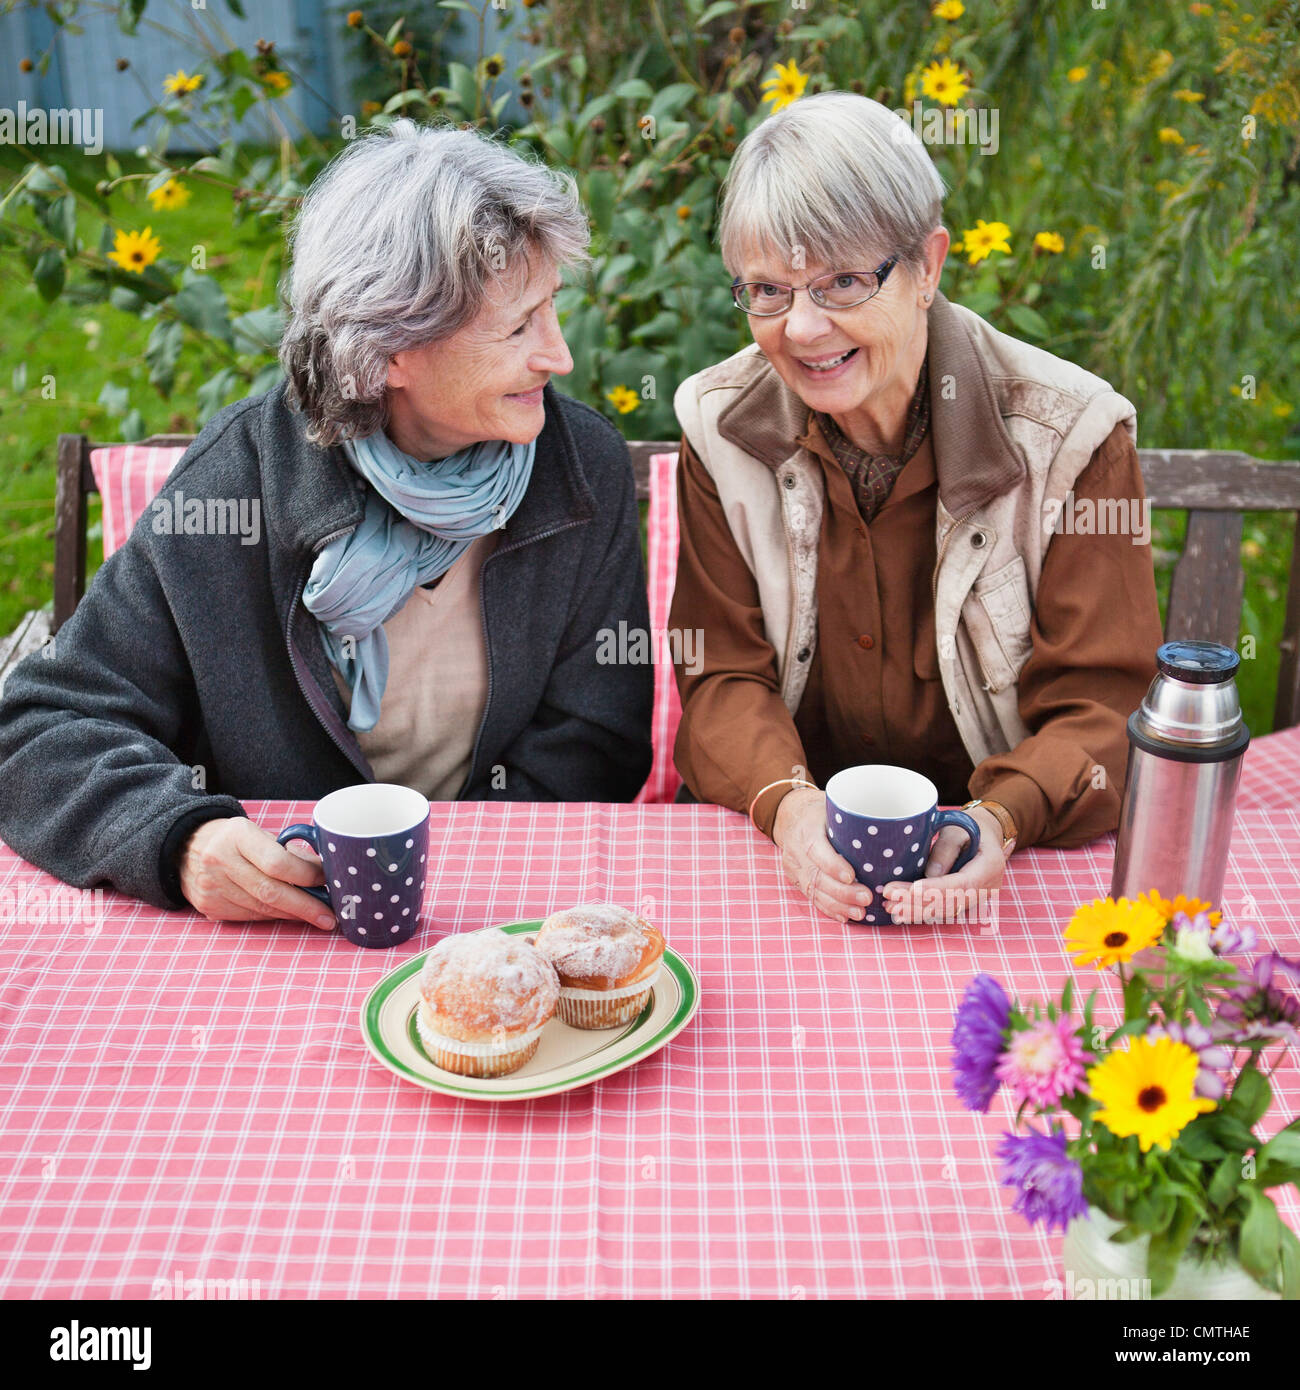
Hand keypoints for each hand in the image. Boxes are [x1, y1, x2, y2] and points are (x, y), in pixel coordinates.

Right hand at [179, 818, 334, 930]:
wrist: (185, 848)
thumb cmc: (233, 839)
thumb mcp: (259, 833)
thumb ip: (289, 852)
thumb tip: (324, 872)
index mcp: (237, 835)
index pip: (277, 862)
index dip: (306, 876)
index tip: (327, 881)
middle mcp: (220, 860)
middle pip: (271, 891)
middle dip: (305, 906)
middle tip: (329, 916)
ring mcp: (211, 886)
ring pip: (262, 908)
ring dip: (292, 914)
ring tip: (315, 916)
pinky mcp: (209, 906)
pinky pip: (250, 916)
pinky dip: (273, 916)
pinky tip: (287, 913)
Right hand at [772, 786, 874, 923]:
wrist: (792, 816)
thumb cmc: (821, 810)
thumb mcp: (832, 805)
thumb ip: (854, 819)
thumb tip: (896, 827)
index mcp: (806, 828)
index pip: (815, 849)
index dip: (832, 865)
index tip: (852, 876)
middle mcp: (796, 850)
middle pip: (816, 876)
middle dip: (842, 892)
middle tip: (866, 898)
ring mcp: (794, 868)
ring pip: (813, 891)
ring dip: (838, 905)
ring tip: (860, 912)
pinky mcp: (796, 880)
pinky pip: (811, 898)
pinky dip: (829, 909)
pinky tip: (844, 916)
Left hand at [878, 806, 1010, 925]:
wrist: (986, 833)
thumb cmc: (970, 826)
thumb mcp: (957, 828)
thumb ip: (945, 849)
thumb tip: (929, 875)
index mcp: (990, 866)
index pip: (963, 883)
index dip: (936, 889)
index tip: (912, 889)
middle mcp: (987, 887)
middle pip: (951, 900)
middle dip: (919, 902)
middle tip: (890, 897)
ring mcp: (978, 897)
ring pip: (946, 910)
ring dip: (917, 911)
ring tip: (891, 907)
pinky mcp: (966, 901)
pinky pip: (944, 910)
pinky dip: (923, 912)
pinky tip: (902, 914)